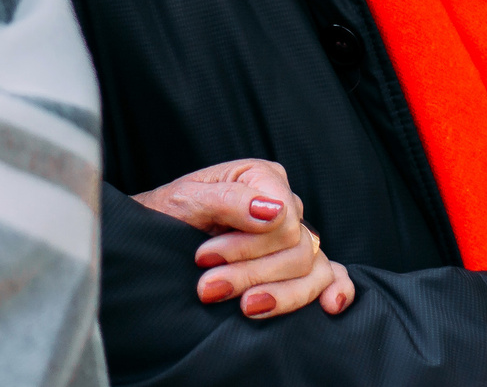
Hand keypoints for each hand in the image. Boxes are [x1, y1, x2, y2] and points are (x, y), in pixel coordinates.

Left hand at [133, 159, 356, 319]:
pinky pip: (331, 276)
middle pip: (297, 249)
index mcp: (263, 178)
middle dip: (251, 273)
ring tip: (242, 308)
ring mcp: (293, 238)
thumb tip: (275, 211)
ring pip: (313, 270)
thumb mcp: (187, 200)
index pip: (285, 219)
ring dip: (279, 295)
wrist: (150, 241)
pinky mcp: (294, 268)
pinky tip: (330, 307)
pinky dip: (336, 290)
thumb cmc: (168, 216)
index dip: (248, 245)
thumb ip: (230, 201)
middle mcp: (286, 206)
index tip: (203, 258)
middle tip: (206, 288)